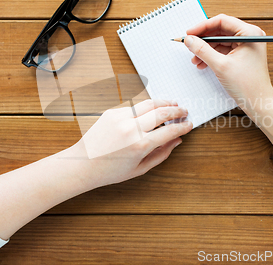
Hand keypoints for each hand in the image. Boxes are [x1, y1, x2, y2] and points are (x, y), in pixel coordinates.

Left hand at [69, 99, 192, 187]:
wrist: (83, 164)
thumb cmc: (110, 171)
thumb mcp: (140, 168)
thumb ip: (162, 154)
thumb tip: (177, 140)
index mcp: (140, 145)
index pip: (169, 130)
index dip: (183, 126)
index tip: (188, 124)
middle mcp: (131, 128)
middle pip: (162, 111)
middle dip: (177, 110)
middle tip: (184, 111)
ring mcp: (121, 118)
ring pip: (149, 103)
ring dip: (163, 102)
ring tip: (172, 103)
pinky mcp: (112, 112)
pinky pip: (134, 107)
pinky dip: (146, 107)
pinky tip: (152, 109)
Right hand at [185, 14, 272, 110]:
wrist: (258, 103)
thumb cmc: (248, 85)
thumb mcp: (221, 65)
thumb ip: (202, 50)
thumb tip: (189, 40)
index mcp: (250, 33)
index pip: (222, 21)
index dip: (203, 26)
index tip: (189, 33)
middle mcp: (249, 36)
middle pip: (220, 30)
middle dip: (203, 39)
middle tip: (189, 45)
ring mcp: (246, 46)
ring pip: (219, 41)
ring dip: (205, 49)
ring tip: (195, 59)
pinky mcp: (241, 55)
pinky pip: (223, 50)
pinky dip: (211, 56)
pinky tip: (202, 63)